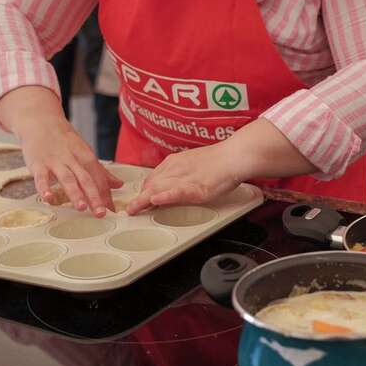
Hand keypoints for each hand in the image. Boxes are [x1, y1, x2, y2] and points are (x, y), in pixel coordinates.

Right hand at [0, 86, 122, 216]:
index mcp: (86, 157)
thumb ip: (101, 171)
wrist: (39, 120)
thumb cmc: (63, 140)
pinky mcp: (38, 164)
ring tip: (82, 207)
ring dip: (75, 193)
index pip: (99, 178)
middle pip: (86, 179)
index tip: (112, 210)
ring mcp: (55, 162)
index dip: (106, 194)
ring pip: (67, 178)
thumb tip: (119, 184)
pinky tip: (49, 198)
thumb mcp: (84, 152)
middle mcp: (73, 160)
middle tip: (101, 213)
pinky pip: (42, 177)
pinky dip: (45, 188)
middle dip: (95, 197)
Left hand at [126, 143, 242, 213]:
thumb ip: (183, 173)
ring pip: (158, 188)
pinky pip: (176, 192)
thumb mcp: (195, 164)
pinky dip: (164, 197)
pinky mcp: (195, 187)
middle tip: (130, 210)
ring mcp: (185, 178)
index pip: (153, 178)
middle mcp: (175, 168)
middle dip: (139, 198)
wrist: (234, 155)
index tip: (139, 200)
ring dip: (143, 200)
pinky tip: (155, 201)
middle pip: (151, 184)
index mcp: (175, 162)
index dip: (144, 191)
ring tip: (133, 210)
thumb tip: (175, 184)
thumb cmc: (221, 160)